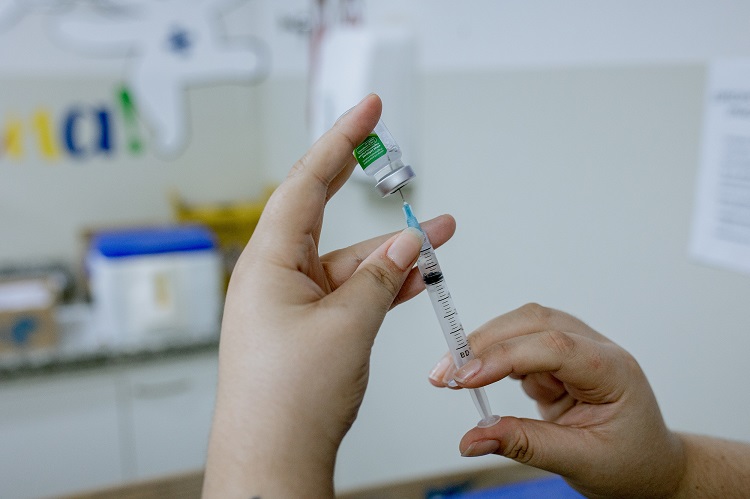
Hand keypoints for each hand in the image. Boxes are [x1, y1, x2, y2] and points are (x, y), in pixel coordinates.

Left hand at [203, 94, 455, 497]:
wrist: (274, 458)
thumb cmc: (288, 399)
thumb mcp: (347, 325)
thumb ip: (380, 276)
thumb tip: (407, 242)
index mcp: (268, 262)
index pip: (306, 183)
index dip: (339, 141)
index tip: (366, 110)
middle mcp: (275, 276)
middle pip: (322, 213)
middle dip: (361, 184)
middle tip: (386, 147)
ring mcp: (291, 303)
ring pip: (346, 261)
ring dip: (389, 251)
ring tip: (437, 236)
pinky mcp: (307, 327)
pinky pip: (348, 292)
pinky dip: (380, 284)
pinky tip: (413, 276)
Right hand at [429, 303, 685, 497]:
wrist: (650, 465)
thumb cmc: (631, 462)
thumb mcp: (580, 460)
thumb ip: (525, 445)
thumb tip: (472, 439)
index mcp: (611, 369)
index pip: (554, 346)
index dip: (504, 357)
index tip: (465, 377)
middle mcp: (593, 348)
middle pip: (532, 323)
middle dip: (482, 344)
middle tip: (444, 376)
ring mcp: (574, 347)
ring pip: (520, 326)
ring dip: (481, 345)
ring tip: (450, 377)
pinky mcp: (555, 357)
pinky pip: (516, 345)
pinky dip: (489, 357)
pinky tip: (472, 377)